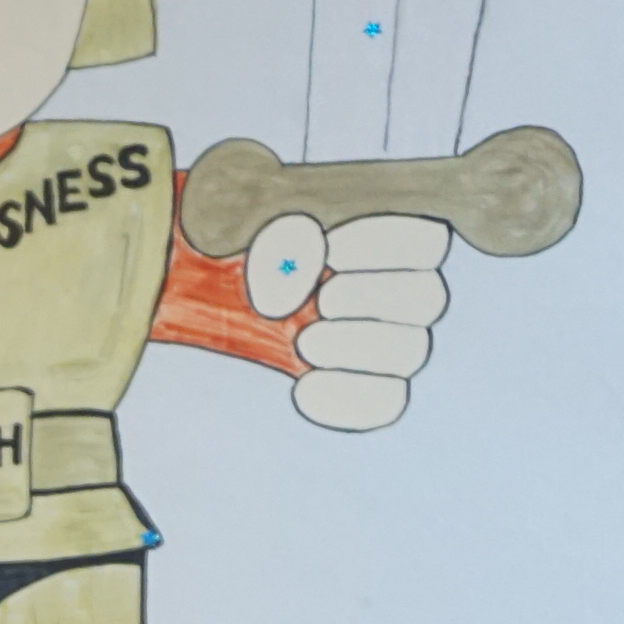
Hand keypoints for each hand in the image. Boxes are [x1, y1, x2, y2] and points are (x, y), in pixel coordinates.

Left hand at [250, 211, 451, 431]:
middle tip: (321, 302)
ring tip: (302, 343)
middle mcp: (397, 288)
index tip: (330, 252)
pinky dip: (346, 398)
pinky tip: (302, 387)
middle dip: (371, 299)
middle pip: (428, 298)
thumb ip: (269, 228)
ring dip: (355, 347)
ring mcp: (384, 340)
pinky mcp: (359, 385)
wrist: (195, 298)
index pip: (428, 241)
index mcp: (381, 234)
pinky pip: (385, 402)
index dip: (386, 247)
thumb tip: (302, 264)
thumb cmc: (228, 245)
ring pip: (411, 351)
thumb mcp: (234, 221)